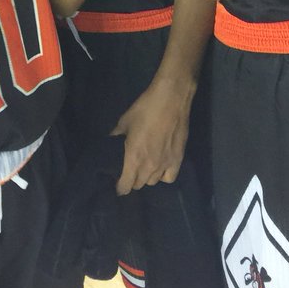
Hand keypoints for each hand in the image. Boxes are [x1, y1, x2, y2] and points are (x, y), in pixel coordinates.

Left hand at [112, 73, 195, 194]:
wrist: (170, 99)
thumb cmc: (145, 109)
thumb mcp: (125, 121)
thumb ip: (116, 136)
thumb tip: (110, 143)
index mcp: (134, 158)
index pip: (125, 186)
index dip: (119, 187)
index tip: (116, 183)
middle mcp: (149, 166)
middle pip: (138, 184)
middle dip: (131, 180)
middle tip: (129, 169)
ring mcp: (165, 164)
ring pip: (152, 182)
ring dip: (146, 177)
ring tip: (144, 166)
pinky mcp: (178, 159)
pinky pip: (169, 178)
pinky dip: (162, 176)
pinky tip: (160, 167)